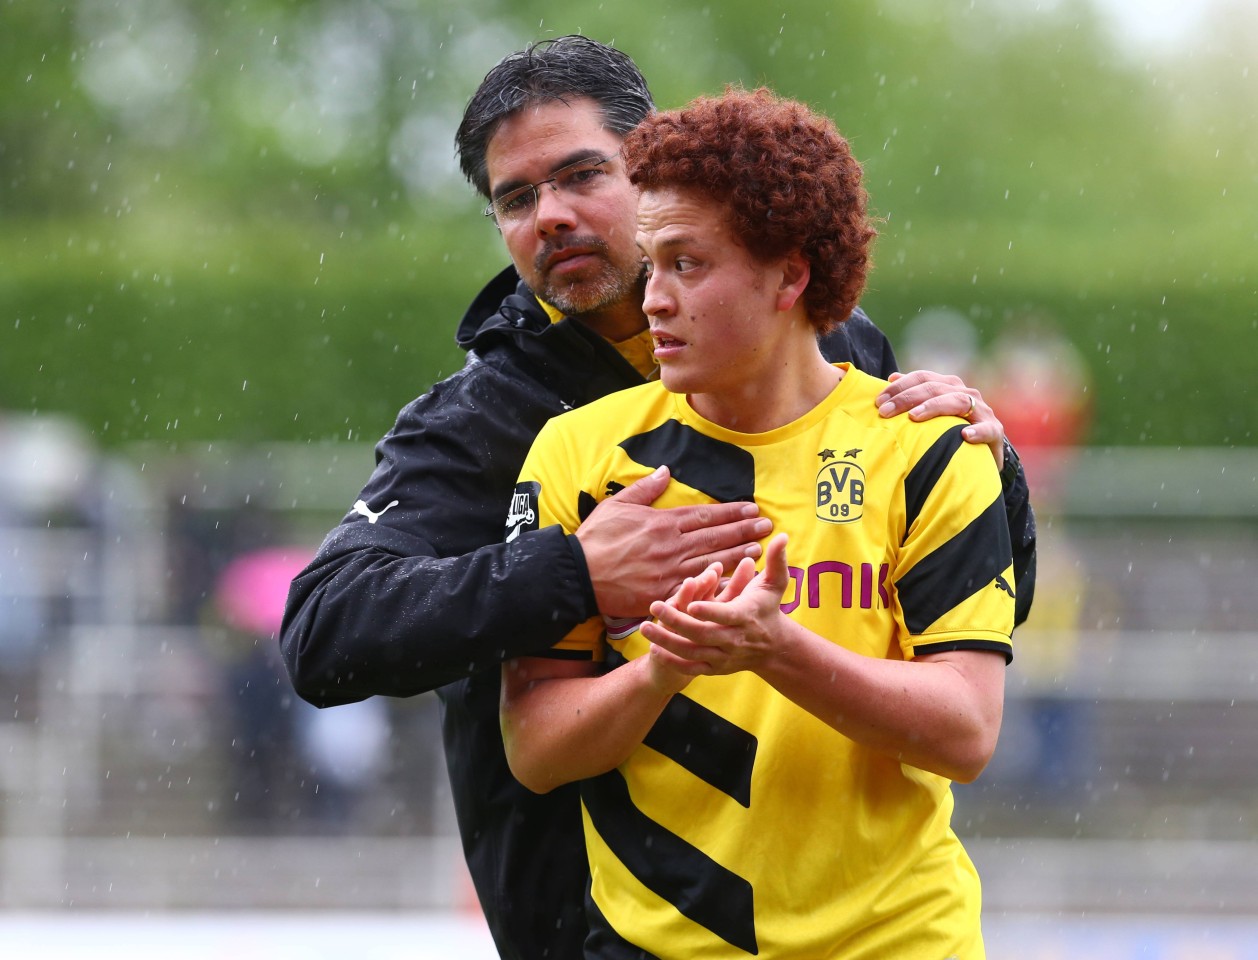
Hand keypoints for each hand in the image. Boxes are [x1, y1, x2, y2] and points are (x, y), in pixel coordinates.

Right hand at [575, 466, 772, 617]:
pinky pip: (696, 587)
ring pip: (712, 561)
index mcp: (662, 523)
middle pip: (715, 537)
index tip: (751, 508)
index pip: (705, 515)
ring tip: (758, 549)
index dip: (731, 512)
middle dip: (743, 531)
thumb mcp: (617, 504)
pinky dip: (717, 583)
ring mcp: (669, 571)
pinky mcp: (664, 593)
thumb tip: (666, 471)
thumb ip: (645, 488)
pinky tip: (735, 580)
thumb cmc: (595, 539)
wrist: (578, 574)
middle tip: (766, 526)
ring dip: (738, 555)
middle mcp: (671, 546)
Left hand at [641, 534, 790, 676]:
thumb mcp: (776, 583)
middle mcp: (733, 639)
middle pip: (702, 633)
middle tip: (655, 607)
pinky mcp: (715, 667)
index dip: (709, 610)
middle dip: (677, 622)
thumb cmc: (768, 607)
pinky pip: (691, 668)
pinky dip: (672, 661)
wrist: (773, 646)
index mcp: (745, 616)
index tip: (690, 603)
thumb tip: (783, 536)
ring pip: (692, 652)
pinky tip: (654, 649)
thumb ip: (776, 560)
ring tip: (645, 627)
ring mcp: (723, 655)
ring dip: (667, 641)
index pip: (725, 615)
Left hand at [876, 370, 1005, 469]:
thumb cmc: (951, 431)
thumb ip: (914, 395)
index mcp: (948, 386)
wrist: (984, 453)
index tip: (878, 400)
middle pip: (935, 388)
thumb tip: (892, 377)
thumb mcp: (932, 412)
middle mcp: (965, 394)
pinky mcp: (994, 431)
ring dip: (934, 408)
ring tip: (914, 417)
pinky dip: (977, 431)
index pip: (922, 378)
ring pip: (958, 401)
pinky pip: (987, 429)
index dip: (900, 386)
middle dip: (907, 398)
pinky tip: (964, 436)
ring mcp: (981, 411)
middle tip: (885, 412)